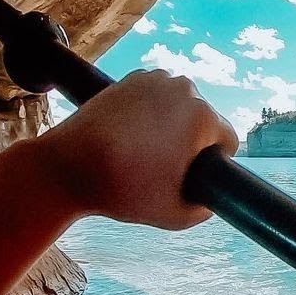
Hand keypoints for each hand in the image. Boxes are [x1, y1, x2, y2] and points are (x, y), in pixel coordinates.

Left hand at [38, 70, 238, 228]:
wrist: (68, 167)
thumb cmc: (124, 189)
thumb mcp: (177, 215)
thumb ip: (206, 209)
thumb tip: (213, 199)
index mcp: (203, 116)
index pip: (227, 140)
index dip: (213, 163)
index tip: (188, 174)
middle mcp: (185, 89)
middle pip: (204, 121)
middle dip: (191, 141)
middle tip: (163, 165)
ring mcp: (157, 79)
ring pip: (181, 107)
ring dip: (173, 124)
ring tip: (146, 149)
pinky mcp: (132, 78)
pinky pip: (158, 97)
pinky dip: (152, 112)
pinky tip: (133, 134)